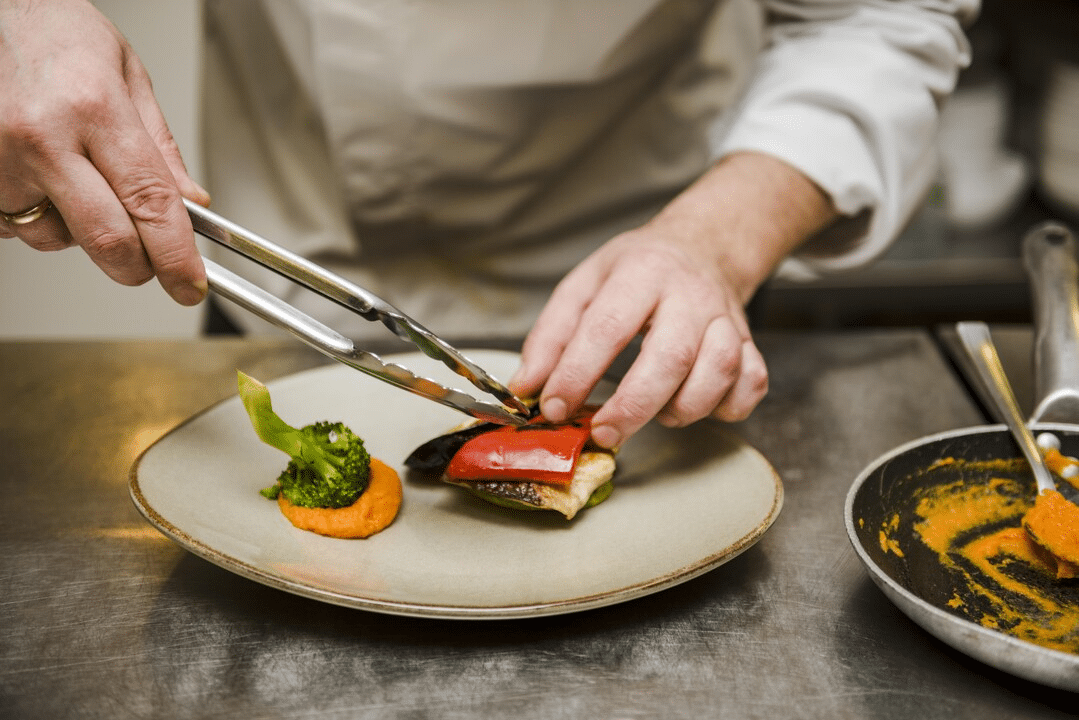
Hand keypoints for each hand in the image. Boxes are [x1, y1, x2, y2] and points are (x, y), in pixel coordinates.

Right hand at [0, 0, 208, 304]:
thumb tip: (192, 203)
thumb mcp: (126, 73)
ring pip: (58, 240)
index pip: (150, 202)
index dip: (177, 255)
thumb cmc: (52, 32)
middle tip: (151, 261)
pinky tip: (41, 177)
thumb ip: (161, 146)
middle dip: (139, 265)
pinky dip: (39, 216)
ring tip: (76, 177)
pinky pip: (16, 227)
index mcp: (92, 107)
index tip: (191, 284)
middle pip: (108, 240)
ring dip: (81, 230)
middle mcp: (41, 138)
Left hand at [511, 152, 837, 447]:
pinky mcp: (749, 342)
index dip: (577, 373)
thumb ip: (550, 337)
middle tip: (602, 434)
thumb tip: (527, 387)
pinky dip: (727, 407)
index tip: (554, 407)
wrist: (702, 246)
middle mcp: (689, 295)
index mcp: (640, 273)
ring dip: (684, 407)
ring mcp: (726, 319)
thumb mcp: (583, 285)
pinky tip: (699, 407)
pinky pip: (751, 384)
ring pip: (719, 372)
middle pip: (670, 357)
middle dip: (633, 406)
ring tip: (655, 415)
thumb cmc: (636, 271)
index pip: (607, 326)